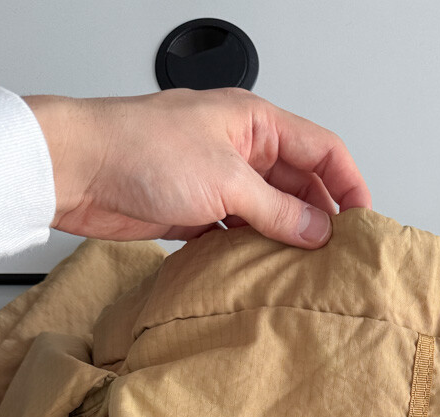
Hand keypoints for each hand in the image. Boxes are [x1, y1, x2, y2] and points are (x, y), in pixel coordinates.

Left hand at [22, 87, 371, 247]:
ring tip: (304, 271)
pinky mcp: (197, 210)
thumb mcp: (225, 181)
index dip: (348, 185)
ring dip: (287, 239)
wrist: (77, 171)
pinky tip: (264, 272)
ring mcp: (219, 180)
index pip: (322, 149)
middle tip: (335, 257)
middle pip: (300, 184)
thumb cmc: (138, 150)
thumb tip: (318, 231)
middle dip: (320, 218)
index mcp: (255, 121)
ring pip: (271, 211)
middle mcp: (241, 148)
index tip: (362, 224)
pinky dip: (254, 251)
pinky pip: (240, 232)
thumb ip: (278, 210)